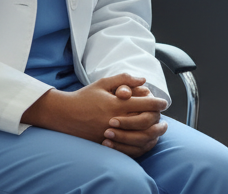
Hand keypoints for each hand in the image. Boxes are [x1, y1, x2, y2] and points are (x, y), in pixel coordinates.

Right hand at [21, 73, 165, 144]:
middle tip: (161, 113)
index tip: (163, 102)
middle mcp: (116, 120)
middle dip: (157, 116)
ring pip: (140, 136)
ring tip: (156, 126)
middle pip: (146, 121)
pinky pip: (128, 147)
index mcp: (117, 104)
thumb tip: (143, 80)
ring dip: (151, 131)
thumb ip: (124, 79)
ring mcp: (111, 134)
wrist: (64, 115)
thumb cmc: (84, 97)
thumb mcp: (103, 83)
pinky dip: (139, 143)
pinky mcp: (106, 143)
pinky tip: (144, 138)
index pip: (145, 104)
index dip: (158, 103)